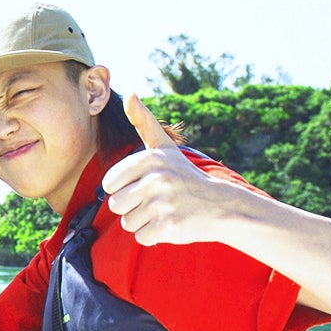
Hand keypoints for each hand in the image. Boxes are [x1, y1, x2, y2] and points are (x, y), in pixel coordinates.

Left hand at [101, 95, 240, 245]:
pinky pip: (141, 237)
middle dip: (132, 207)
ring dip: (143, 222)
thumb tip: (130, 93)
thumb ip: (144, 122)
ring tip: (164, 211)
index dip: (123, 188)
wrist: (221, 206)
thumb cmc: (185, 176)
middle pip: (115, 204)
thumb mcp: (165, 147)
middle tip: (156, 201)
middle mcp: (156, 179)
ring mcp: (162, 204)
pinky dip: (154, 235)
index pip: (109, 183)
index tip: (143, 185)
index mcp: (149, 159)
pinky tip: (171, 223)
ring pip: (127, 223)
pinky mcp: (168, 226)